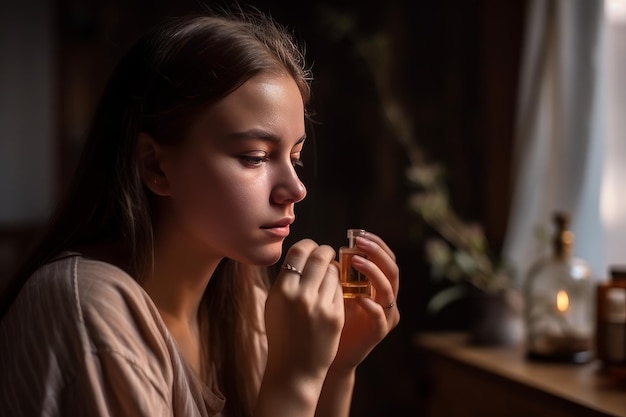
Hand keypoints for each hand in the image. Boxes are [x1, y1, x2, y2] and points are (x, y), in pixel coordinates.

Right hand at [264, 239, 344, 381]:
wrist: (294, 368)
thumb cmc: (282, 334)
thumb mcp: (274, 304)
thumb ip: (287, 279)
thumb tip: (302, 254)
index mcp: (282, 289)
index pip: (299, 251)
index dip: (308, 245)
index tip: (312, 248)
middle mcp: (300, 295)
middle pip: (320, 256)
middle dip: (325, 251)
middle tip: (326, 254)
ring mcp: (320, 305)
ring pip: (333, 271)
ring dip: (333, 269)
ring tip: (328, 277)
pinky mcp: (335, 316)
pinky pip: (340, 289)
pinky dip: (338, 287)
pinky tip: (331, 294)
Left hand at [331, 232, 399, 371]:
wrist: (333, 352)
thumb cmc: (332, 317)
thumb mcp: (336, 290)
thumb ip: (338, 273)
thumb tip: (325, 249)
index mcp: (379, 285)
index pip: (386, 258)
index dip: (376, 244)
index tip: (359, 234)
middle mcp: (387, 298)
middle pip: (392, 269)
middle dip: (377, 253)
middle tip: (359, 243)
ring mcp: (386, 315)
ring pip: (388, 290)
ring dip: (373, 273)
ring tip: (356, 262)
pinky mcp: (379, 332)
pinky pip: (380, 317)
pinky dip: (371, 306)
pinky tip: (359, 298)